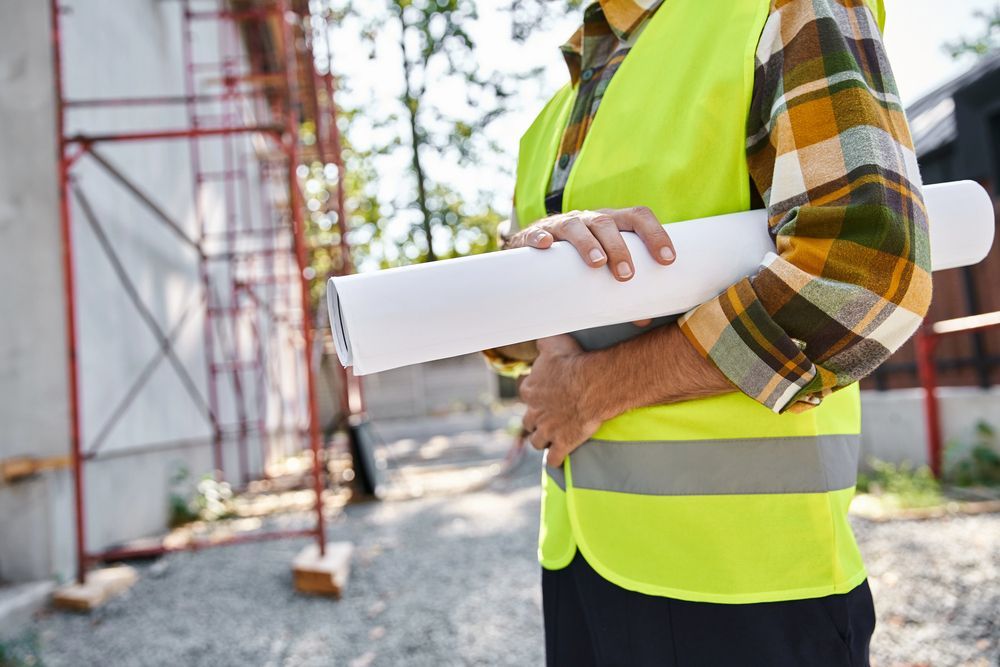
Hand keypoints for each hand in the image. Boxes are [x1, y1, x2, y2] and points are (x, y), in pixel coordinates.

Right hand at [504, 207, 675, 280]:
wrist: (538, 253)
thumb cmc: (582, 261)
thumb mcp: (605, 267)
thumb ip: (622, 290)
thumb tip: (643, 319)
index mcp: (612, 223)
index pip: (638, 217)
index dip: (655, 235)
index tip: (668, 261)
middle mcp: (588, 220)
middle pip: (606, 223)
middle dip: (619, 247)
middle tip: (626, 275)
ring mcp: (561, 226)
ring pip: (575, 227)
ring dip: (588, 243)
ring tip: (597, 264)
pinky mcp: (533, 236)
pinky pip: (536, 233)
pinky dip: (540, 237)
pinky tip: (546, 245)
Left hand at [518, 335, 605, 466]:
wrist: (593, 384)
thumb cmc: (573, 361)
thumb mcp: (553, 343)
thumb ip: (543, 343)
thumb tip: (539, 339)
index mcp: (530, 389)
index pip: (525, 391)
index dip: (533, 392)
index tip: (541, 391)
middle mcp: (534, 412)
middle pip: (528, 420)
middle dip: (535, 419)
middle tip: (546, 417)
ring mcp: (548, 430)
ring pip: (537, 441)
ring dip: (542, 440)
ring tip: (549, 439)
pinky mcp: (563, 443)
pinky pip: (554, 459)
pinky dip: (556, 460)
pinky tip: (558, 460)